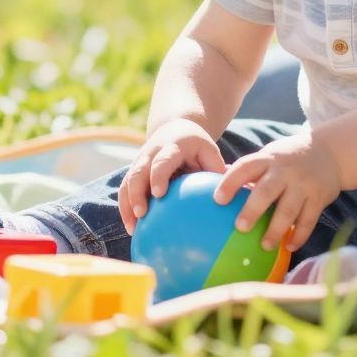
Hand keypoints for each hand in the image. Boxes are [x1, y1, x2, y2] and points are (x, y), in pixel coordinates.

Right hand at [119, 117, 226, 233]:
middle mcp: (151, 152)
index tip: (158, 193)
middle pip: (138, 171)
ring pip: (127, 182)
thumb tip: (232, 194)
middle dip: (136, 192)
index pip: (162, 160)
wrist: (174, 128)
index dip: (158, 175)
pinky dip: (126, 207)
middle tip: (142, 213)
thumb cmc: (197, 146)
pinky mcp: (133, 171)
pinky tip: (132, 228)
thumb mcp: (209, 150)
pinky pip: (124, 189)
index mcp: (171, 146)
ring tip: (133, 228)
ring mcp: (139, 161)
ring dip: (127, 204)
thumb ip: (216, 169)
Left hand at [213, 131, 341, 251]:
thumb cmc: (288, 158)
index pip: (246, 167)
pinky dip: (299, 235)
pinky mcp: (319, 197)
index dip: (231, 182)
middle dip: (253, 210)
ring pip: (289, 209)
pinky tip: (290, 247)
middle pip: (267, 191)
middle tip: (240, 228)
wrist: (330, 152)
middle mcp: (285, 170)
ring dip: (276, 229)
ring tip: (265, 245)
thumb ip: (249, 170)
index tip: (218, 199)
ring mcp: (304, 184)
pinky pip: (309, 220)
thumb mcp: (269, 155)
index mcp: (268, 159)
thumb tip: (212, 183)